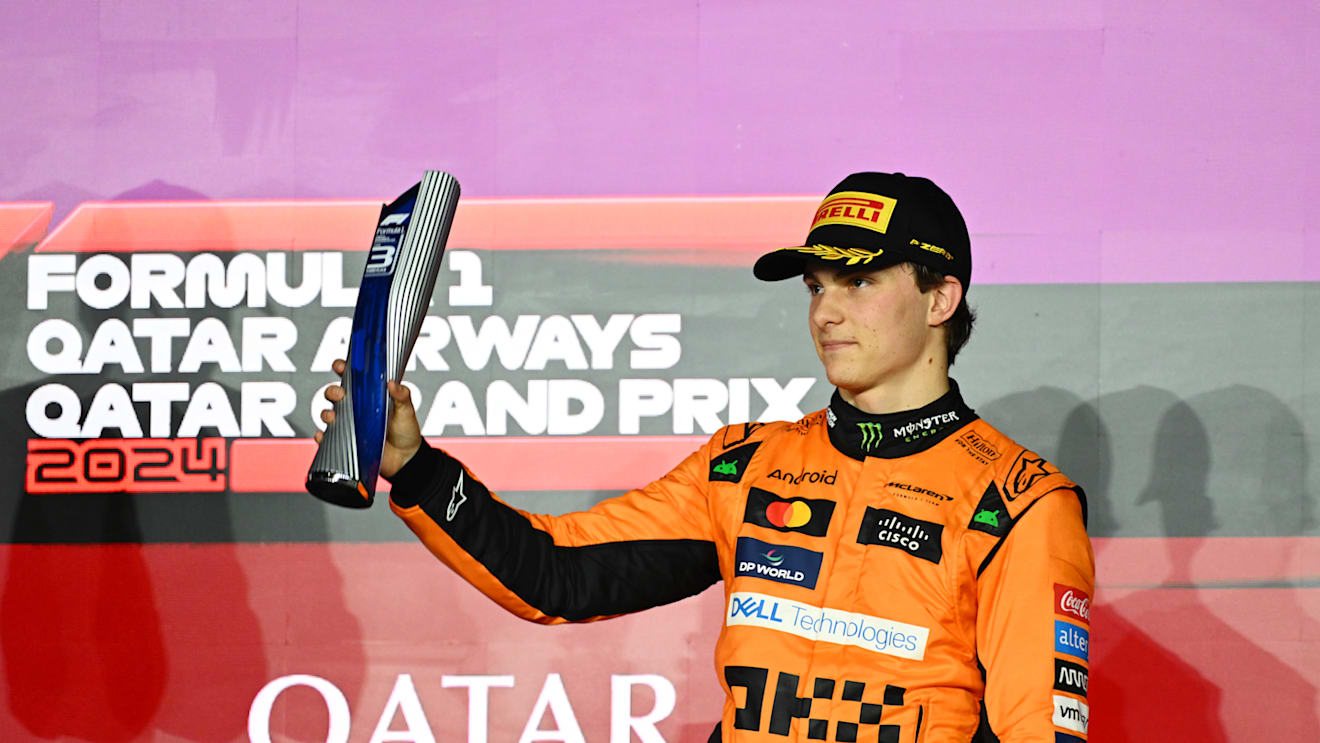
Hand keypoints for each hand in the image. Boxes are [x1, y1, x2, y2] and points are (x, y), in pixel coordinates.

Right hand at [315, 359, 423, 477]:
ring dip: (327, 413)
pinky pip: (328, 438)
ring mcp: (350, 425)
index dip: (343, 369)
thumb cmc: (405, 431)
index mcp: (369, 396)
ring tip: (333, 416)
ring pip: (329, 414)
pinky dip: (322, 437)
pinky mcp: (347, 441)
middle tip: (340, 394)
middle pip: (335, 394)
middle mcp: (356, 408)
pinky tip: (324, 435)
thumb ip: (402, 396)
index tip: (340, 365)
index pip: (352, 378)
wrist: (406, 459)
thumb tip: (393, 383)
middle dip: (333, 391)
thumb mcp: (406, 410)